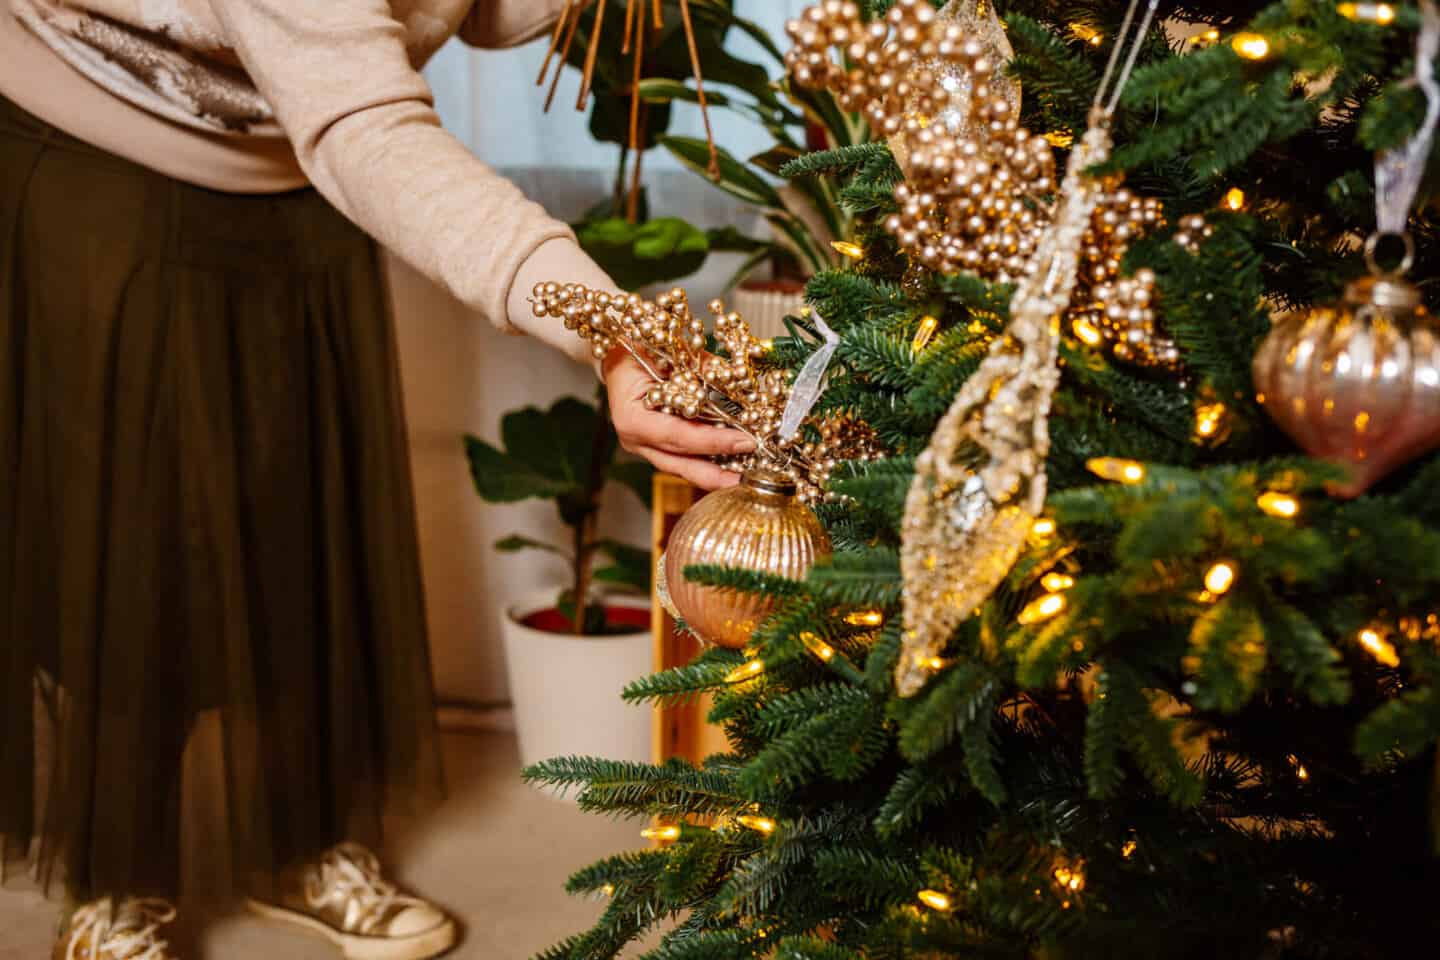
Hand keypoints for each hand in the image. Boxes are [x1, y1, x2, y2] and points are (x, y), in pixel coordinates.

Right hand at [603, 348, 753, 490]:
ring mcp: (644, 447)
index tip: (745, 441)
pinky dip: (708, 461)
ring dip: (716, 472)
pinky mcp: (654, 448)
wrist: (616, 358)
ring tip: (746, 473)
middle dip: (717, 474)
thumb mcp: (667, 354)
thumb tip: (734, 378)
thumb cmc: (634, 353)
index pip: (679, 436)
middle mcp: (635, 440)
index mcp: (632, 418)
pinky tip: (731, 462)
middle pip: (681, 464)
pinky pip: (683, 460)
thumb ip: (700, 368)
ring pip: (684, 467)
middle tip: (750, 477)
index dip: (714, 442)